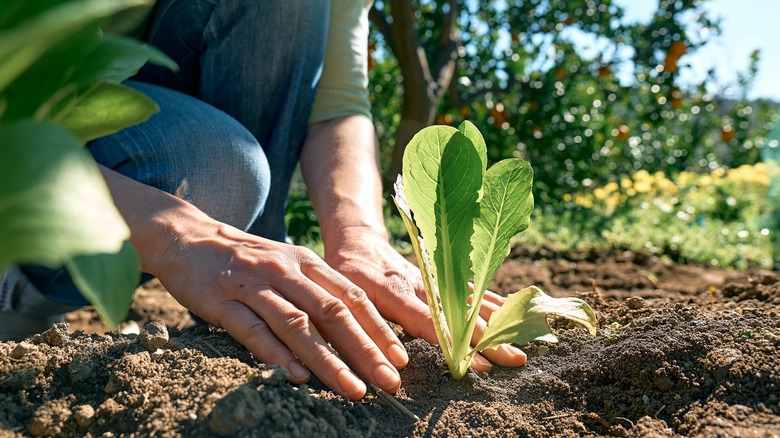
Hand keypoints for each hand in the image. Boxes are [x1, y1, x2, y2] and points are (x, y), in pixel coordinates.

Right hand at [151, 215, 407, 400]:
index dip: (378, 328)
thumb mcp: (289, 266)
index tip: (400, 359)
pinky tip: (296, 376)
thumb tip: (356, 333)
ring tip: (351, 388)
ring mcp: (253, 285)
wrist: (188, 237)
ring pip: (297, 324)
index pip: (351, 297)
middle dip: (364, 349)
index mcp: (307, 262)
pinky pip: (252, 329)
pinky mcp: (221, 300)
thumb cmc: (247, 260)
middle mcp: (285, 271)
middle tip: (388, 381)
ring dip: (327, 359)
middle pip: (332, 312)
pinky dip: (275, 353)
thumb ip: (318, 293)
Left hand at [322, 226, 526, 372]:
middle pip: (461, 314)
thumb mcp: (346, 299)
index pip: (430, 321)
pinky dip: (493, 301)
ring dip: (498, 321)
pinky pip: (471, 288)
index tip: (477, 362)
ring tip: (522, 342)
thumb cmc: (346, 276)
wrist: (358, 242)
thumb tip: (392, 363)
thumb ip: (366, 327)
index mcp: (395, 292)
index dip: (455, 342)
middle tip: (514, 359)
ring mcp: (436, 278)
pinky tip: (512, 313)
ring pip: (472, 300)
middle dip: (489, 337)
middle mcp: (422, 284)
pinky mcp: (442, 275)